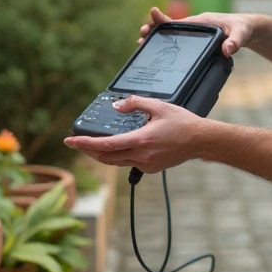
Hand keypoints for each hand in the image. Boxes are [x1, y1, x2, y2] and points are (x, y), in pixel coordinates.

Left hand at [64, 96, 206, 174]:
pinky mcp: (151, 168)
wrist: (201, 141)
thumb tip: (117, 106)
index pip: (105, 144)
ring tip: (90, 145)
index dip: (84, 143)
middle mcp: (141, 156)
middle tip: (75, 142)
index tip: (70, 140)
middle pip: (105, 157)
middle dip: (88, 150)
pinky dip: (118, 155)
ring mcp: (146, 164)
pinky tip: (118, 146)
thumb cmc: (182, 123)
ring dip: (101, 154)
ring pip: (116, 161)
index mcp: (141, 140)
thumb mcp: (158, 106)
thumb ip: (135, 103)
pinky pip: (128, 162)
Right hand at [138, 7, 252, 57]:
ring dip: (155, 38)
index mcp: (200, 22)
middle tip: (140, 35)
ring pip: (170, 35)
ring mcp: (193, 35)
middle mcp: (193, 27)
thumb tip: (227, 50)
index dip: (163, 19)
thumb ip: (235, 41)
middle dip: (153, 29)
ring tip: (141, 43)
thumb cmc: (242, 28)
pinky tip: (155, 54)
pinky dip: (164, 45)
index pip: (178, 20)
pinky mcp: (195, 43)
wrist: (246, 30)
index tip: (152, 15)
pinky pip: (176, 42)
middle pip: (169, 28)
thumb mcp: (241, 34)